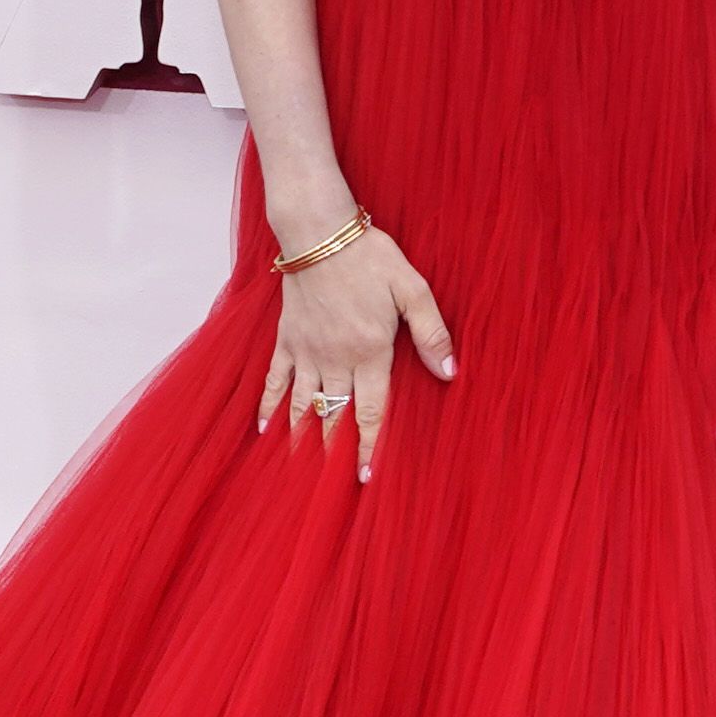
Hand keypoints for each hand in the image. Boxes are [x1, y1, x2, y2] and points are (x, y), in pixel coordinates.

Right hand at [258, 225, 455, 481]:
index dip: (369, 447)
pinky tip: (266, 429)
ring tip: (301, 469)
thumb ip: (431, 333)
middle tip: (334, 485)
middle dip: (336, 453)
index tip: (366, 476)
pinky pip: (275, 379)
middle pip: (336, 416)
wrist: (319, 231)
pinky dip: (270, 405)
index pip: (371, 413)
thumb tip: (449, 373)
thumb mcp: (412, 289)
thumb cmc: (370, 257)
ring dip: (303, 439)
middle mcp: (336, 359)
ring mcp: (307, 351)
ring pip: (304, 405)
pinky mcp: (286, 338)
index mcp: (370, 352)